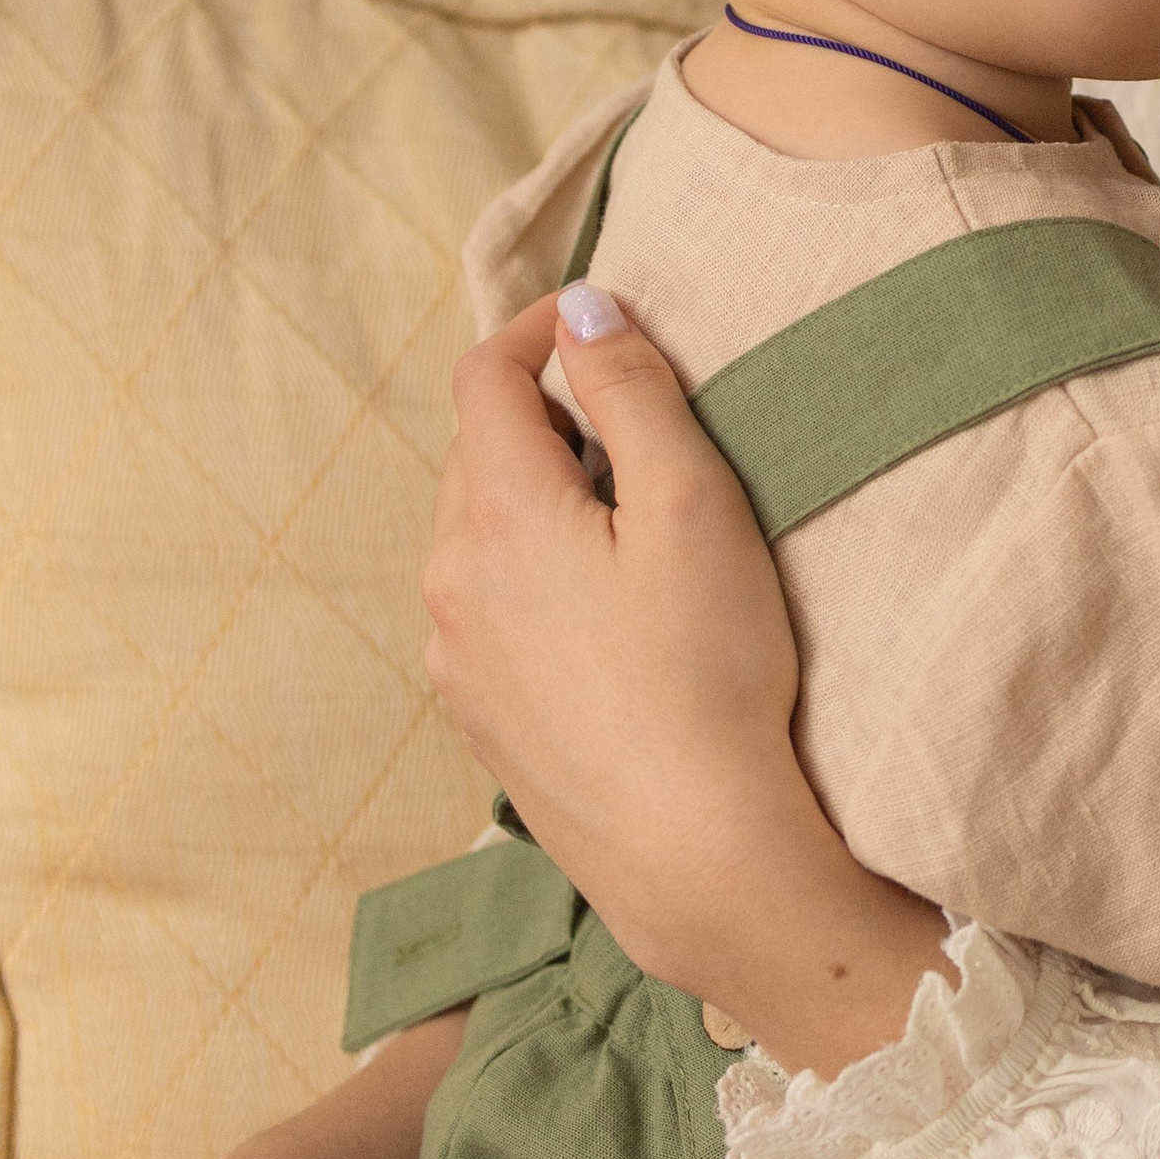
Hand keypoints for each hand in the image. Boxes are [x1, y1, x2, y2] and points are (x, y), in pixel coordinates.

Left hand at [424, 292, 945, 1070]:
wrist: (695, 850)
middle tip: (637, 422)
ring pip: (478, 535)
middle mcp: (450, 580)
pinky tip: (608, 616)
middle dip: (544, 415)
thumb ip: (633, 390)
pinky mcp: (480, 718)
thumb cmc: (709, 671)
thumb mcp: (692, 504)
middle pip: (477, 453)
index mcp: (496, 514)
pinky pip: (488, 610)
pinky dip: (533, 577)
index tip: (603, 321)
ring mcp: (455, 658)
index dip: (540, 329)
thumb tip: (585, 307)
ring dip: (537, 500)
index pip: (485, 376)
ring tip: (629, 523)